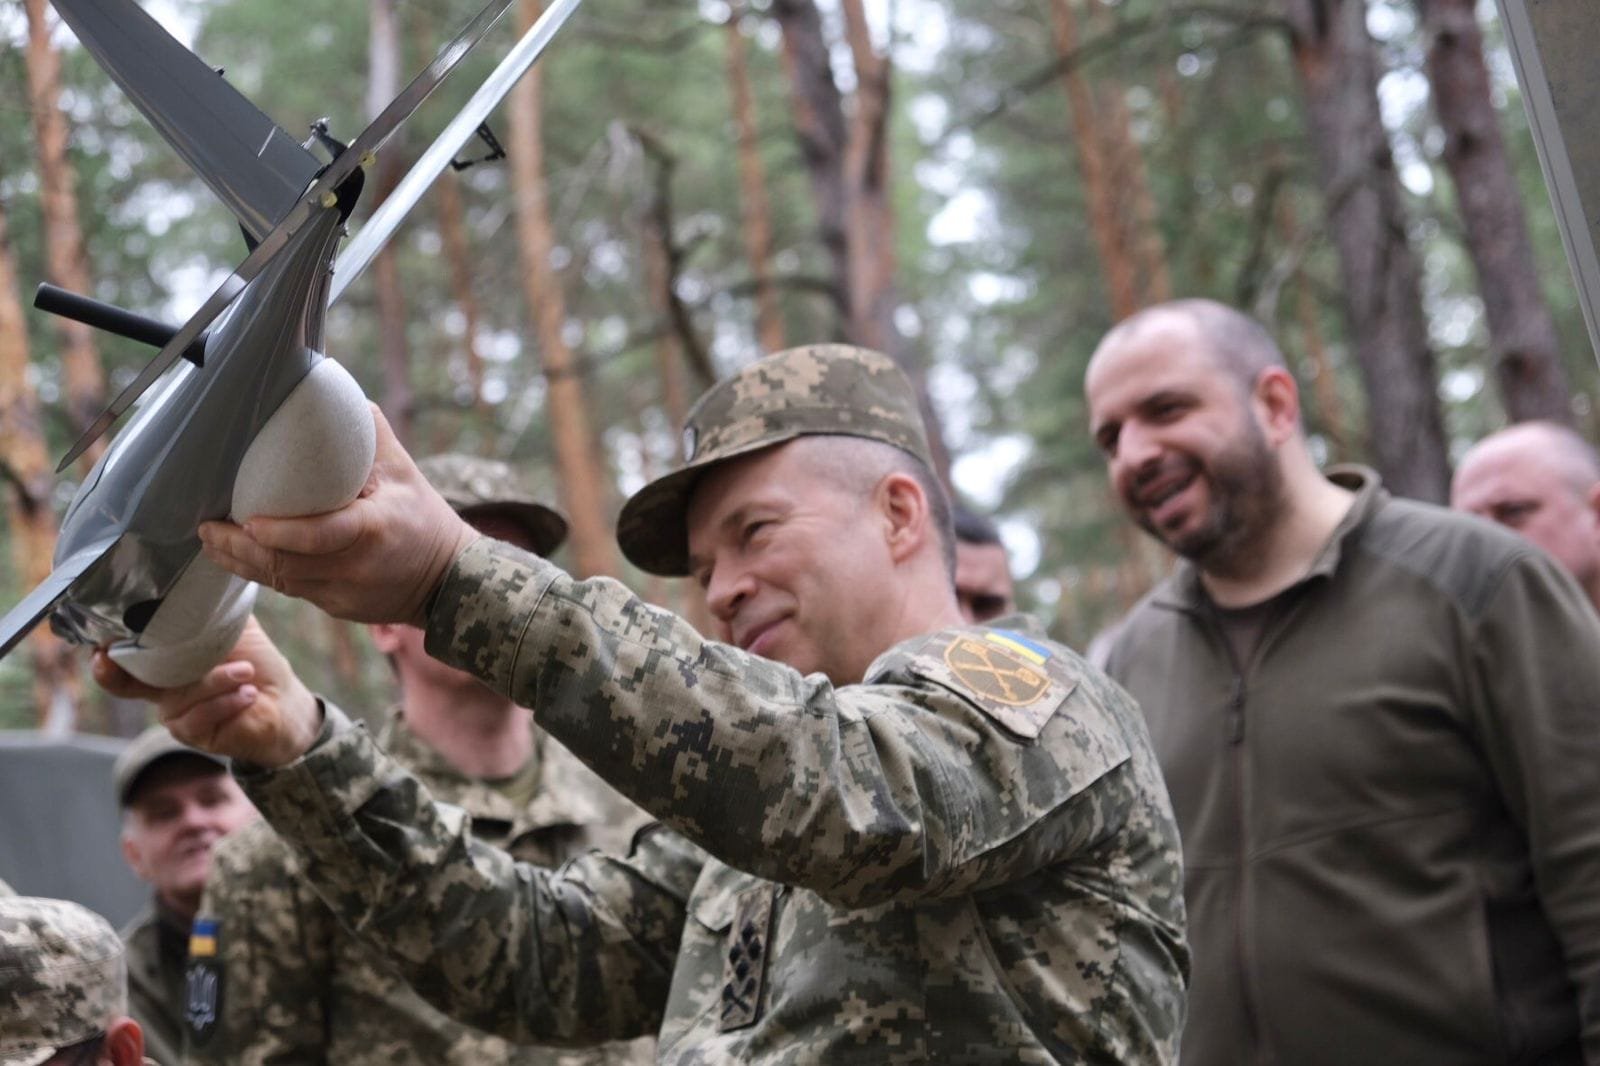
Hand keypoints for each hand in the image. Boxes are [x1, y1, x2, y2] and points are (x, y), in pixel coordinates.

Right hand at [92, 616, 320, 767]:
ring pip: (175, 696)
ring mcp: (174, 713)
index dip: (105, 649)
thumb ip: (211, 607)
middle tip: (110, 657)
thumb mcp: (233, 627)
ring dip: (216, 680)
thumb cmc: (255, 661)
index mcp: (164, 659)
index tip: (99, 639)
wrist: (284, 700)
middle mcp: (161, 688)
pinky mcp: (193, 734)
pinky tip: (249, 693)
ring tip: (246, 671)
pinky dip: (226, 701)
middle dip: (111, 671)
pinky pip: (198, 717)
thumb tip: (202, 571)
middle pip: (120, 683)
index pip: (123, 655)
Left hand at [198, 405, 476, 625]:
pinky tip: (239, 556)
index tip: (246, 519)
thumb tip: (324, 386)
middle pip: (285, 563)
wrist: (447, 580)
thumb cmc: (424, 516)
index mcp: (373, 530)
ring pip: (281, 581)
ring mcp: (344, 594)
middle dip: (238, 547)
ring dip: (240, 561)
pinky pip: (292, 590)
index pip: (320, 536)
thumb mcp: (404, 469)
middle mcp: (355, 567)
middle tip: (207, 526)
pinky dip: (263, 571)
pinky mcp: (336, 608)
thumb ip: (366, 431)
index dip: (280, 532)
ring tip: (210, 540)